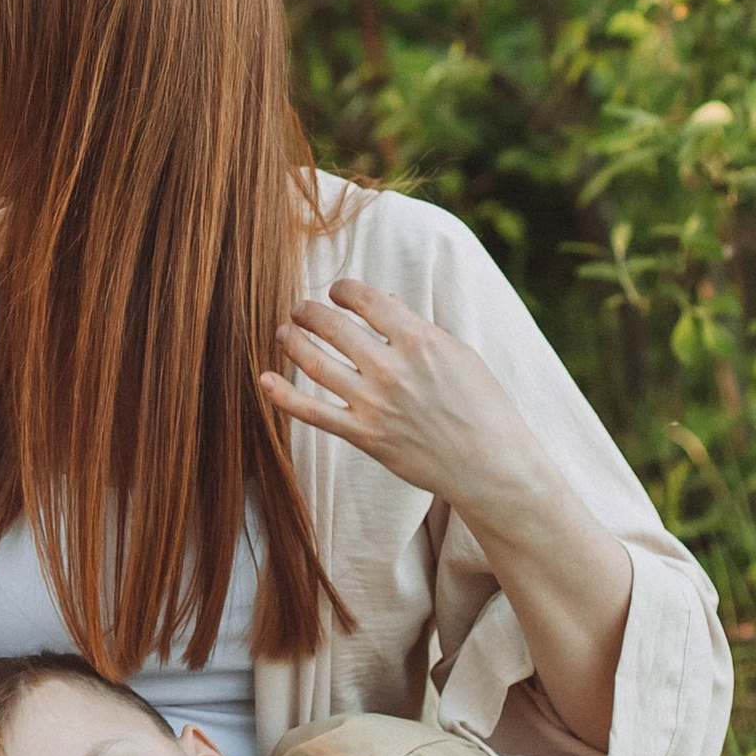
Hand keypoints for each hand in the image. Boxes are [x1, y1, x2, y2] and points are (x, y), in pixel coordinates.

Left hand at [259, 281, 562, 545]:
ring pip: (315, 362)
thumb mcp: (459, 353)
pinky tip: (264, 381)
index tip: (337, 291)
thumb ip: (418, 327)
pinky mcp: (365, 436)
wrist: (491, 465)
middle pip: (332, 325)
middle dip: (309, 311)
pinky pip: (313, 413)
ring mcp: (374, 403)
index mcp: (419, 339)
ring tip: (283, 331)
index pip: (365, 299)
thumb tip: (383, 304)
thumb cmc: (482, 406)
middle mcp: (392, 368)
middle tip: (300, 309)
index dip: (343, 289)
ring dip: (292, 341)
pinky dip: (283, 396)